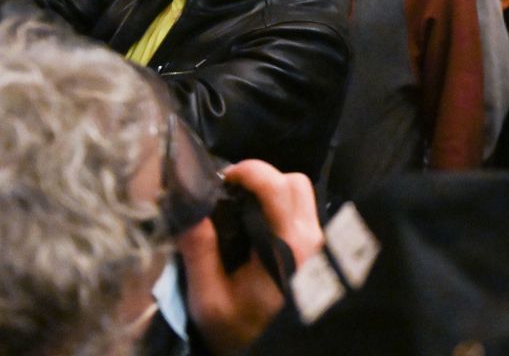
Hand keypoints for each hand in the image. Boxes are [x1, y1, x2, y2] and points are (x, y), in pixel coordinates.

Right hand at [179, 161, 324, 355]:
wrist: (275, 354)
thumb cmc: (241, 329)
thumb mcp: (208, 299)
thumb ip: (199, 252)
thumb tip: (189, 209)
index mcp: (288, 246)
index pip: (280, 186)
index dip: (251, 171)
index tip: (223, 178)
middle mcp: (312, 238)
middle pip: (296, 182)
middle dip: (263, 178)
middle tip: (230, 193)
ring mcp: (319, 244)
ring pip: (303, 195)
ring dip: (273, 193)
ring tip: (240, 210)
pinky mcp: (318, 251)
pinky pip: (303, 213)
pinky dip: (280, 209)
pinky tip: (255, 228)